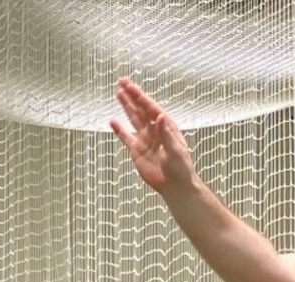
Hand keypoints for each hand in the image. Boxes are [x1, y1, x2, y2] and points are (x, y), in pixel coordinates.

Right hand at [110, 78, 195, 193]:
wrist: (175, 187)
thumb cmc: (181, 169)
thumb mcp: (175, 151)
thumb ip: (166, 134)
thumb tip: (160, 116)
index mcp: (166, 127)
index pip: (151, 108)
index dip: (140, 97)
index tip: (131, 86)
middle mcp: (155, 130)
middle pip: (141, 109)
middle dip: (132, 96)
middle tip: (122, 81)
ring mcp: (145, 140)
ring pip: (134, 119)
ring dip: (127, 107)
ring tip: (119, 93)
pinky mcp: (138, 151)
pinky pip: (126, 138)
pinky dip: (119, 130)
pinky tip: (113, 121)